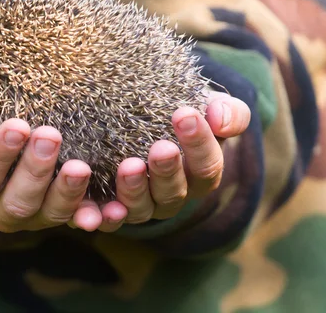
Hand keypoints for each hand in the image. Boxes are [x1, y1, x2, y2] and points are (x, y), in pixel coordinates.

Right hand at [0, 110, 103, 232]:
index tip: (17, 126)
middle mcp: (1, 211)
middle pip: (18, 202)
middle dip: (35, 171)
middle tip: (51, 136)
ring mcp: (36, 215)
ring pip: (51, 213)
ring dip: (68, 192)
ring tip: (81, 166)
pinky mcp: (64, 211)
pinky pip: (82, 219)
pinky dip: (98, 216)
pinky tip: (115, 208)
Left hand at [91, 91, 250, 231]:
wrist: (142, 114)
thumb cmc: (179, 111)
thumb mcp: (206, 106)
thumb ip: (227, 112)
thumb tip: (221, 118)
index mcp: (198, 175)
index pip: (206, 166)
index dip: (199, 143)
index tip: (185, 114)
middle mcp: (170, 196)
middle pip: (173, 192)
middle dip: (167, 171)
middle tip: (161, 148)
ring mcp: (139, 205)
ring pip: (140, 208)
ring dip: (134, 190)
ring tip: (129, 167)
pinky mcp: (107, 208)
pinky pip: (105, 220)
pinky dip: (101, 217)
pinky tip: (98, 209)